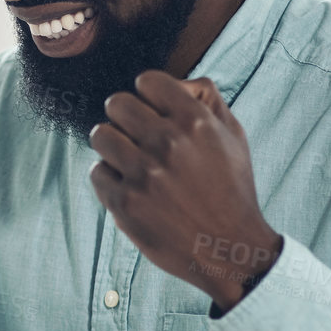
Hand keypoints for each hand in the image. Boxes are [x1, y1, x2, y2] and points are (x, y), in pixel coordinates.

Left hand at [88, 72, 281, 311]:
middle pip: (116, 104)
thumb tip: (176, 82)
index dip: (147, 95)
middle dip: (125, 118)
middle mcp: (168, 143)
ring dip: (112, 146)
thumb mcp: (233, 135)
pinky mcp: (125, 203)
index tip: (152, 112)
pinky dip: (110, 179)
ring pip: (100, 135)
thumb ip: (206, 99)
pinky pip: (97, 172)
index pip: (147, 81)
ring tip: (130, 161)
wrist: (228, 248)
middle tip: (136, 136)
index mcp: (195, 121)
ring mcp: (143, 173)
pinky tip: (131, 188)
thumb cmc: (231, 190)